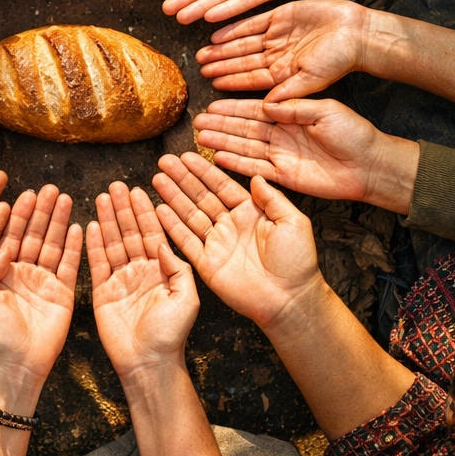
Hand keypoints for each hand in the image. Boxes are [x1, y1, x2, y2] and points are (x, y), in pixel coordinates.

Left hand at [0, 185, 81, 381]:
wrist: (15, 366)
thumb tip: (4, 244)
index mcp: (2, 271)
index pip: (12, 235)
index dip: (20, 215)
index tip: (27, 193)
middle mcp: (25, 272)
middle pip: (36, 234)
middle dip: (43, 211)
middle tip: (51, 187)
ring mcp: (45, 282)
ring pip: (54, 245)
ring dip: (60, 222)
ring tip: (66, 198)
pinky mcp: (64, 294)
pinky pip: (71, 266)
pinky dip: (76, 247)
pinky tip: (80, 226)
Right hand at [87, 181, 197, 378]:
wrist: (149, 364)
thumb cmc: (172, 336)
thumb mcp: (187, 299)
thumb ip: (177, 269)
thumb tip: (163, 243)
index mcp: (162, 270)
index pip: (152, 233)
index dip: (145, 212)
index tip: (138, 189)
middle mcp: (141, 271)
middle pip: (130, 233)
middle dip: (123, 209)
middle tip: (116, 185)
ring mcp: (120, 281)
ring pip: (112, 244)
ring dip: (107, 220)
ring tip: (101, 196)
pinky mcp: (102, 292)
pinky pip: (96, 264)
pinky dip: (93, 245)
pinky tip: (90, 224)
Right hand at [153, 152, 320, 327]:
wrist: (290, 300)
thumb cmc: (297, 263)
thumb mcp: (292, 222)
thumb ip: (272, 198)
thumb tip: (255, 177)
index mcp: (250, 212)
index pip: (222, 185)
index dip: (204, 171)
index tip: (187, 156)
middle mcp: (231, 225)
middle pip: (201, 196)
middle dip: (182, 178)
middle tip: (164, 161)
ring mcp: (217, 244)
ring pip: (189, 215)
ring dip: (172, 197)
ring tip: (157, 179)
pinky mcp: (207, 264)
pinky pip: (185, 241)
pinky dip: (171, 226)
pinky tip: (159, 210)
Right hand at [193, 98, 419, 213]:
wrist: (371, 166)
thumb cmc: (354, 134)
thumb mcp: (325, 111)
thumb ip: (295, 108)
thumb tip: (267, 104)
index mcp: (291, 116)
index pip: (255, 111)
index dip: (233, 109)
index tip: (212, 105)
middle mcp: (282, 135)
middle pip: (244, 129)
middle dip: (220, 126)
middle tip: (197, 122)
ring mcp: (281, 156)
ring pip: (244, 148)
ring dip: (222, 143)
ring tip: (200, 138)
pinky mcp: (284, 177)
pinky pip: (255, 169)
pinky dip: (236, 164)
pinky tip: (219, 158)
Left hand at [195, 0, 367, 97]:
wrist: (359, 31)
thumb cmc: (340, 59)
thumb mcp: (314, 79)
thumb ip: (289, 93)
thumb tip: (267, 108)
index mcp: (283, 74)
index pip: (250, 79)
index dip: (230, 81)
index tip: (211, 84)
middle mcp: (277, 56)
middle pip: (242, 62)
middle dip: (221, 64)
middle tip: (199, 67)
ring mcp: (278, 36)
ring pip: (243, 43)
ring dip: (223, 48)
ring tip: (202, 52)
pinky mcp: (281, 16)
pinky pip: (252, 22)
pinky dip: (235, 27)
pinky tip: (217, 32)